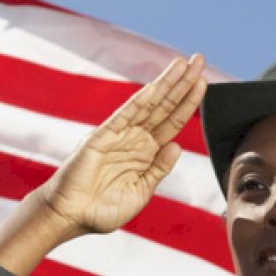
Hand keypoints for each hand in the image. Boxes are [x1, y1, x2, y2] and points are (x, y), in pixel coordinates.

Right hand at [39, 53, 205, 236]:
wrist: (70, 217)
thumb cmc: (101, 210)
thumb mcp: (140, 193)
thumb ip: (158, 170)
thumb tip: (176, 146)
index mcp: (146, 153)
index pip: (173, 122)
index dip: (189, 102)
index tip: (204, 82)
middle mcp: (134, 139)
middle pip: (164, 106)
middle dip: (182, 83)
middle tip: (199, 59)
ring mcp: (118, 136)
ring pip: (148, 105)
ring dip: (166, 84)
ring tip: (184, 64)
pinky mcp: (101, 137)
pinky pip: (124, 116)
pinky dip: (139, 101)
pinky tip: (155, 87)